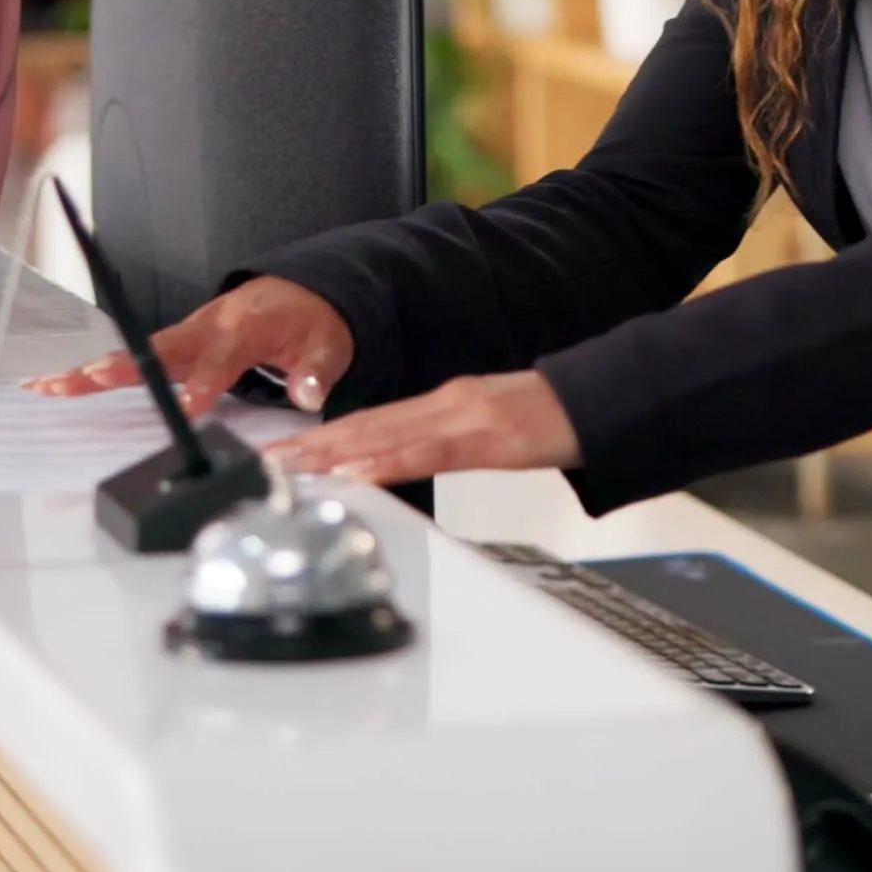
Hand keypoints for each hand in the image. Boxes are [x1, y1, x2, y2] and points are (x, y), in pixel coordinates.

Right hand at [26, 274, 353, 417]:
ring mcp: (187, 333)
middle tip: (89, 379)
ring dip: (93, 369)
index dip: (206, 380)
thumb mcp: (329, 346)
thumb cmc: (308, 322)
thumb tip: (305, 393)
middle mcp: (208, 326)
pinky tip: (55, 382)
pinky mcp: (174, 344)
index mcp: (245, 327)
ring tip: (49, 385)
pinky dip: (95, 369)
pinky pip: (133, 356)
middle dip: (124, 365)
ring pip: (136, 351)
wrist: (300, 292)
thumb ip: (316, 372)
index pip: (222, 357)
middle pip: (161, 349)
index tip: (191, 404)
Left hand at [265, 372, 580, 482]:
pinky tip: (361, 471)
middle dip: (313, 447)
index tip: (284, 454)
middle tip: (267, 462)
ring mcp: (465, 417)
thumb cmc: (552, 421)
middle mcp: (445, 404)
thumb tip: (405, 464)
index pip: (370, 422)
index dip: (322, 439)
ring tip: (295, 468)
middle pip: (366, 426)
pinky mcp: (488, 436)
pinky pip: (429, 451)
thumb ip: (446, 445)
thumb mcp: (489, 436)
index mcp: (444, 404)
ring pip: (387, 435)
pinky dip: (389, 460)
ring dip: (336, 453)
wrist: (603, 401)